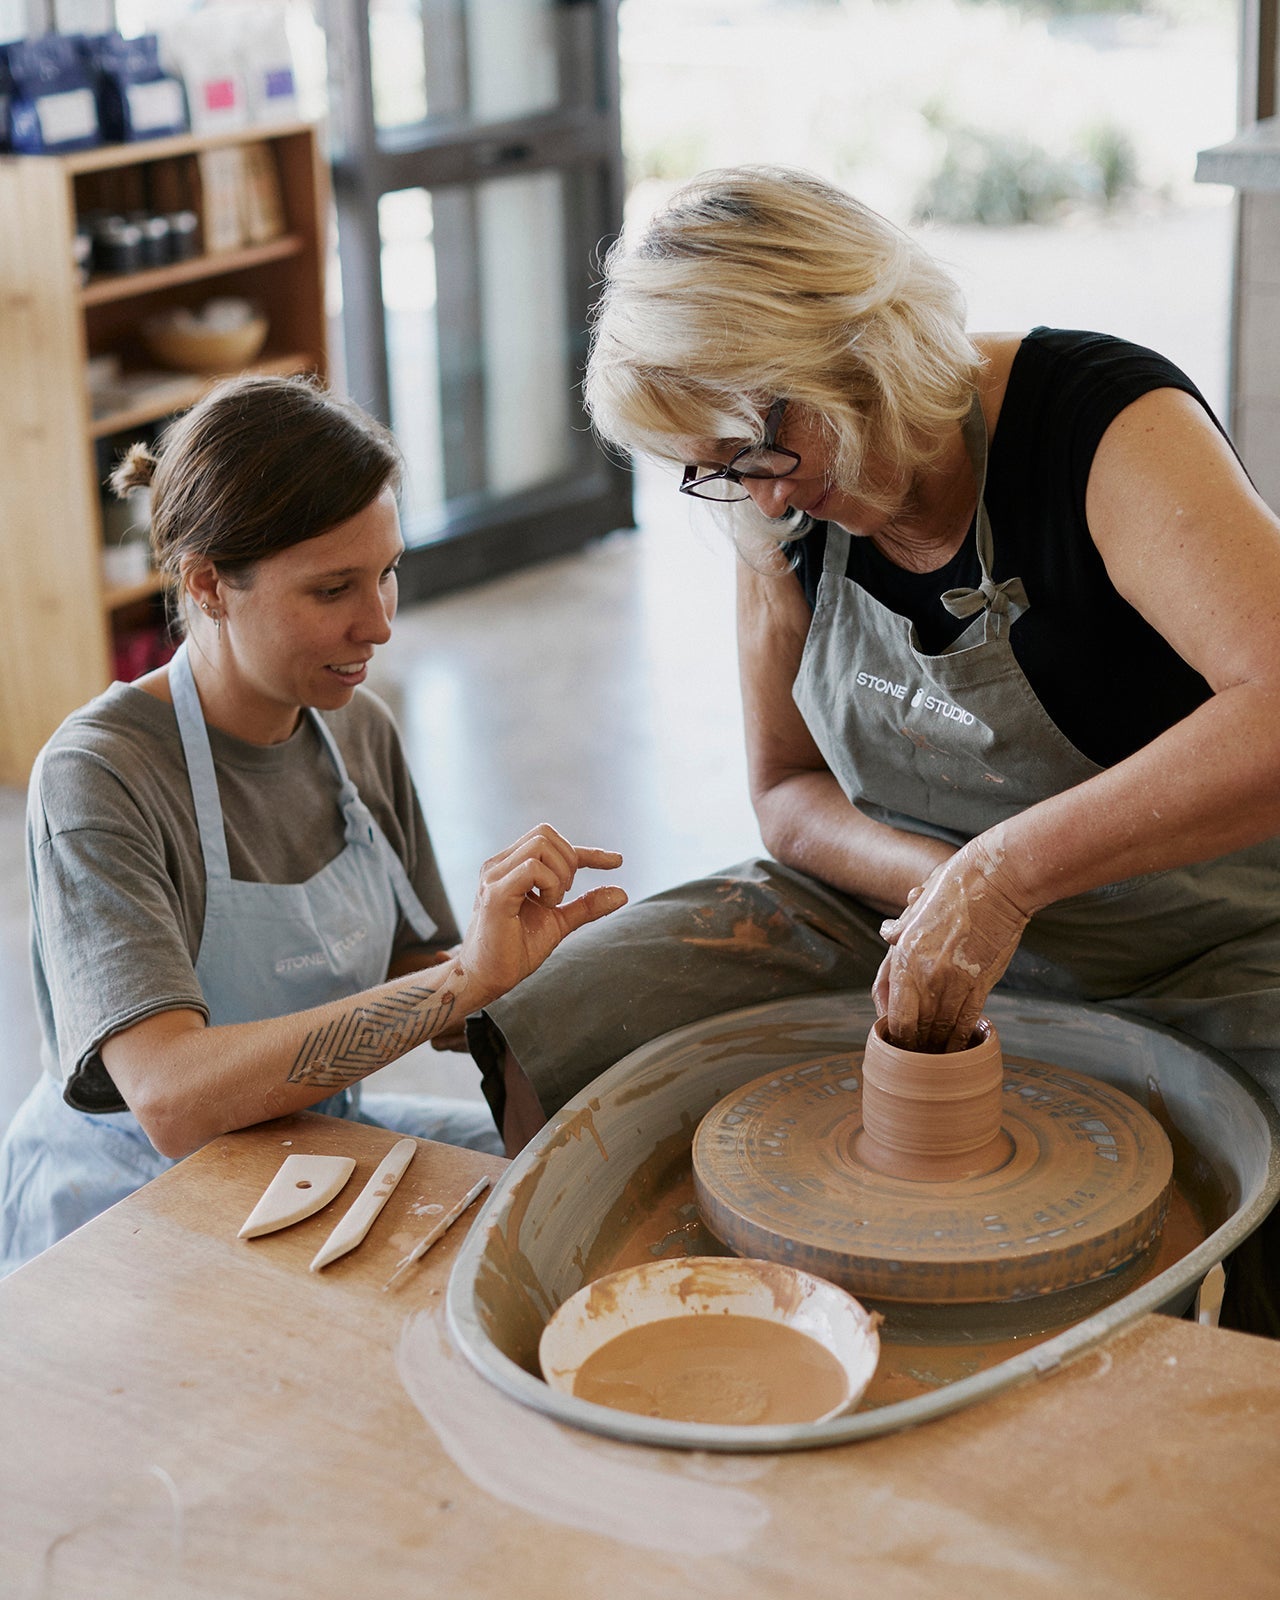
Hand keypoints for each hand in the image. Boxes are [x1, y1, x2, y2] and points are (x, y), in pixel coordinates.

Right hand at [455, 824, 625, 1008]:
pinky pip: (532, 869)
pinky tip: (545, 907)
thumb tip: (622, 893)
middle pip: (546, 834)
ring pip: (541, 845)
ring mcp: (494, 877)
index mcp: (510, 867)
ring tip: (551, 903)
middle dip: (569, 862)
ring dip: (559, 875)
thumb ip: (586, 906)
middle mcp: (499, 865)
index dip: (588, 851)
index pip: (551, 842)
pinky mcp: (495, 894)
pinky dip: (550, 885)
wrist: (486, 978)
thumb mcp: (559, 922)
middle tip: (564, 897)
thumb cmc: (515, 950)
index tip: (617, 861)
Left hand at [873, 835, 1029, 1050]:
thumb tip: (886, 932)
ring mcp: (953, 981)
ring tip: (935, 1059)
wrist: (997, 881)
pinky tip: (959, 1046)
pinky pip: (966, 1020)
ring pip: (941, 1028)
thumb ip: (901, 927)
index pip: (891, 1009)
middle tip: (914, 1057)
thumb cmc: (956, 887)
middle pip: (914, 1026)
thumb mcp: (918, 905)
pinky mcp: (981, 982)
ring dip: (937, 1046)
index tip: (895, 1040)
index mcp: (903, 956)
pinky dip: (961, 1036)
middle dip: (913, 1045)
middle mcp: (925, 974)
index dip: (892, 1031)